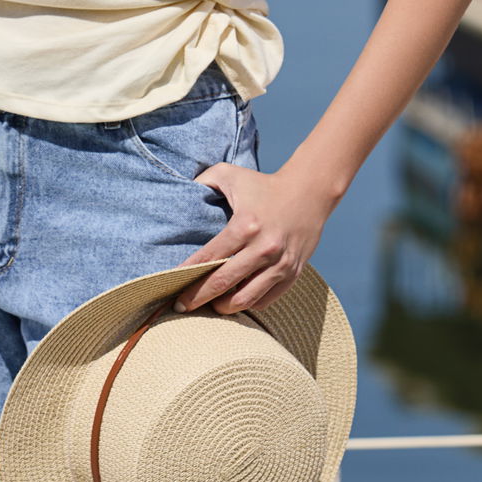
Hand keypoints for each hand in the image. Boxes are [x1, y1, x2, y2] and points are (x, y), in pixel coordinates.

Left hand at [172, 161, 328, 313]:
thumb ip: (204, 179)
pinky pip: (265, 300)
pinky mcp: (292, 274)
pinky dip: (247, 304)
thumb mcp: (231, 173)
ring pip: (245, 299)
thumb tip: (182, 190)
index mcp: (245, 226)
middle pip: (223, 284)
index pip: (209, 257)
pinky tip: (234, 300)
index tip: (170, 286)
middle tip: (181, 306)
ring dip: (222, 307)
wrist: (310, 192)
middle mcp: (263, 248)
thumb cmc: (264, 184)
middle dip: (198, 299)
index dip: (187, 274)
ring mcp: (280, 264)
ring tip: (209, 305)